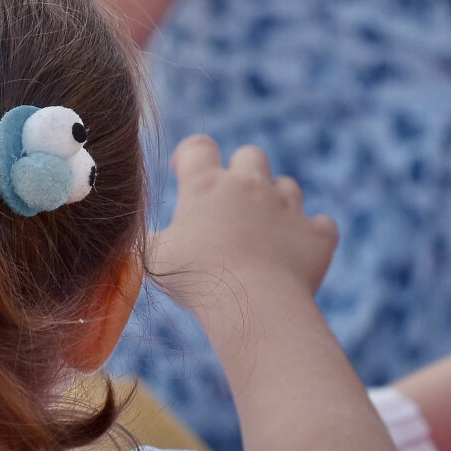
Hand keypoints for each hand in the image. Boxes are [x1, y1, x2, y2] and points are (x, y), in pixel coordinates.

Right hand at [151, 135, 336, 312]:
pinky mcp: (317, 235)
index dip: (192, 156)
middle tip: (228, 206)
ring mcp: (288, 207)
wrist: (252, 304)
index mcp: (207, 185)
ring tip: (262, 233)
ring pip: (287, 186)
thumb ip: (145, 239)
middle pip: (251, 155)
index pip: (199, 146)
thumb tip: (128, 236)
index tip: (185, 173)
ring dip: (276, 202)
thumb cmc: (196, 279)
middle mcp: (250, 185)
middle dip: (241, 172)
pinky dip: (311, 235)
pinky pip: (321, 225)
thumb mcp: (154, 258)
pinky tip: (296, 251)